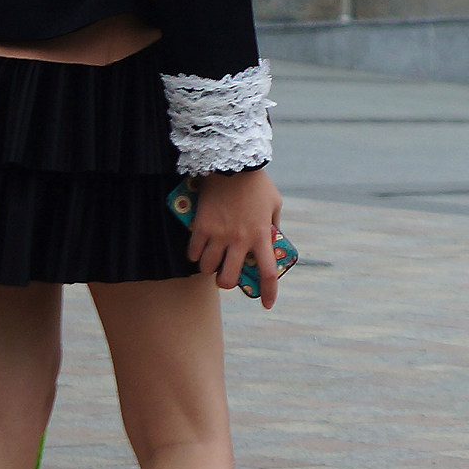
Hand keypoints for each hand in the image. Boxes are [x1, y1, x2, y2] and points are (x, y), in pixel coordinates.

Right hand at [190, 167, 284, 308]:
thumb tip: (273, 239)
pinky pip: (193, 252)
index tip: (267, 304)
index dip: (268, 292)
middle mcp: (240, 240)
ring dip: (209, 268)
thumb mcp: (274, 203)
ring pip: (207, 268)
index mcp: (261, 236)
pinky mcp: (200, 227)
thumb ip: (273, 224)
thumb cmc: (257, 183)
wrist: (232, 164)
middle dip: (226, 282)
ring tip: (211, 259)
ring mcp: (218, 235)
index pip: (268, 273)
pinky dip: (195, 255)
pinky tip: (198, 249)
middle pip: (228, 279)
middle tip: (225, 275)